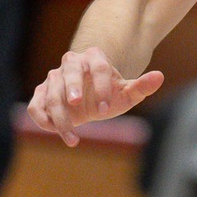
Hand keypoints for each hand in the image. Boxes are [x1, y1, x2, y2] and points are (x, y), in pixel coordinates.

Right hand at [26, 47, 163, 146]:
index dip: (102, 87)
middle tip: (77, 105)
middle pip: (69, 72)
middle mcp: (72, 64)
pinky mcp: (42, 93)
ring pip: (52, 92)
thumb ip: (142, 86)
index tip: (105, 110)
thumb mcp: (127, 92)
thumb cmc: (109, 93)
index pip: (99, 68)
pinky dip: (41, 117)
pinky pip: (36, 104)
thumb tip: (160, 76)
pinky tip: (52, 131)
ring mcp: (55, 78)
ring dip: (59, 115)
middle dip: (71, 88)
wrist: (88, 94)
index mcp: (95, 58)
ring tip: (72, 138)